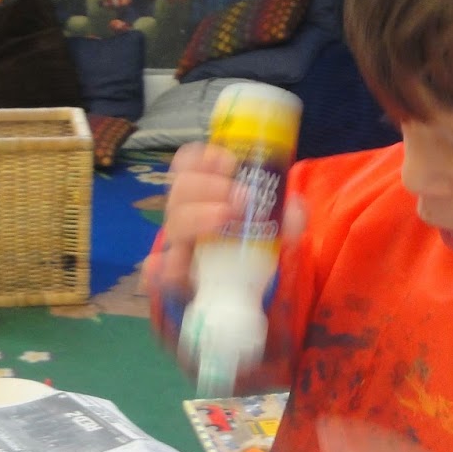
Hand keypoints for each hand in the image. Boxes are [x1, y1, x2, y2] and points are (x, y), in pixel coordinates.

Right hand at [144, 141, 305, 297]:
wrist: (241, 293)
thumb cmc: (250, 250)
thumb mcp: (275, 231)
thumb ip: (287, 219)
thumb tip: (295, 205)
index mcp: (203, 195)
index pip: (189, 164)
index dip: (203, 158)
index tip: (230, 162)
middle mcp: (186, 214)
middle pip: (181, 190)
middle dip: (210, 186)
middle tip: (241, 195)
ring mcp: (178, 245)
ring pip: (175, 223)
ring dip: (199, 216)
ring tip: (225, 218)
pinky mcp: (175, 276)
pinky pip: (158, 270)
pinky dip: (159, 267)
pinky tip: (168, 267)